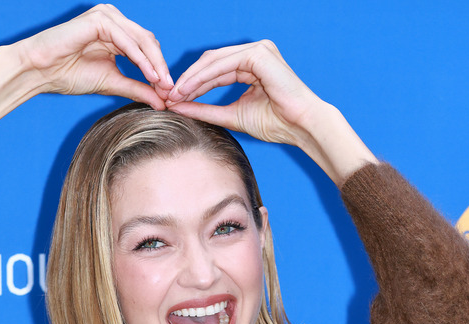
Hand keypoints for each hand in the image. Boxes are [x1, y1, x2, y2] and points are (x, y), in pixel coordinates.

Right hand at [0, 4, 172, 156]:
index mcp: (116, 32)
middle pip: (149, 42)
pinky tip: (151, 75)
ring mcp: (106, 16)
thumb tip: (163, 102)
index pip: (147, 48)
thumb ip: (137, 88)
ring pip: (142, 40)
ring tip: (165, 85)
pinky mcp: (99, 19)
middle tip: (173, 90)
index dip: (160, 70)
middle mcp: (113, 20)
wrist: (38, 71)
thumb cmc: (67, 75)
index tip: (172, 93)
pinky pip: (127, 40)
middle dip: (162, 67)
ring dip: (156, 64)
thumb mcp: (111, 83)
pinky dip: (141, 58)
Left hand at [166, 40, 376, 185]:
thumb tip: (177, 108)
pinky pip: (223, 64)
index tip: (172, 99)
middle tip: (167, 95)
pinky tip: (188, 89)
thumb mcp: (232, 115)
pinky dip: (203, 77)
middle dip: (187, 79)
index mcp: (251, 65)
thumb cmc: (275, 123)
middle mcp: (255, 53)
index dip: (192, 84)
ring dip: (191, 78)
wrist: (301, 127)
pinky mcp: (259, 54)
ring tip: (174, 94)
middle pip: (211, 62)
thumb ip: (206, 110)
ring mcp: (258, 51)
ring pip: (214, 61)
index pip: (214, 70)